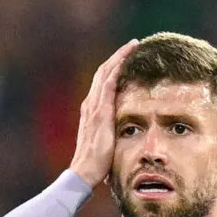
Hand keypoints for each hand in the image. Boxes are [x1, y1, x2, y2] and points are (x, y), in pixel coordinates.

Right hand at [70, 39, 137, 186]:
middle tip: (133, 44)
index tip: (128, 58)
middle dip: (118, 56)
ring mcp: (94, 106)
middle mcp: (90, 104)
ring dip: (119, 56)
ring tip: (133, 45)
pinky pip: (109, 82)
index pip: (103, 83)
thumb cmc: (96, 164)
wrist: (84, 171)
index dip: (114, 68)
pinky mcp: (101, 110)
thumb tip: (122, 139)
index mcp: (91, 111)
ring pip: (106, 72)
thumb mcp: (105, 144)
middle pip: (103, 72)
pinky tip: (127, 58)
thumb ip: (111, 135)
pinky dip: (117, 67)